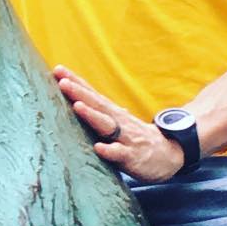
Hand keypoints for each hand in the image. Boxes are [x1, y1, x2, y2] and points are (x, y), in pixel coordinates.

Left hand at [52, 65, 185, 181]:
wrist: (168, 155)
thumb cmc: (133, 137)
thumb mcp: (115, 120)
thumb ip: (97, 111)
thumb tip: (74, 97)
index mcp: (111, 112)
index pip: (91, 94)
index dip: (75, 82)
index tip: (58, 69)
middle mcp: (117, 121)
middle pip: (97, 104)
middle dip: (79, 93)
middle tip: (63, 81)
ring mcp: (125, 137)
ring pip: (107, 126)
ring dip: (92, 115)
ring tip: (78, 106)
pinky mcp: (132, 156)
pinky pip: (120, 153)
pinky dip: (109, 150)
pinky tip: (98, 147)